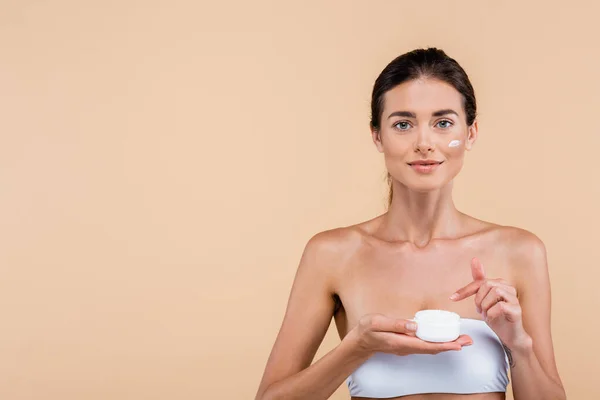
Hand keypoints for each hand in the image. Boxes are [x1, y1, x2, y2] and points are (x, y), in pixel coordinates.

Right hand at [349, 313, 472, 356]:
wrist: (360, 341)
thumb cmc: (367, 330)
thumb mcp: (376, 322)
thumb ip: (395, 323)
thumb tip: (415, 325)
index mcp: (400, 342)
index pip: (426, 345)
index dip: (444, 345)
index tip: (458, 344)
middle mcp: (407, 347)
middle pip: (433, 348)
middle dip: (451, 345)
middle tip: (468, 340)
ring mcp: (407, 347)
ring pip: (431, 347)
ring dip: (447, 344)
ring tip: (462, 339)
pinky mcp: (407, 344)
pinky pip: (426, 345)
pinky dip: (438, 342)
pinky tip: (444, 337)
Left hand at [450, 257, 531, 349]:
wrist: (509, 334)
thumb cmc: (496, 315)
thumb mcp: (483, 298)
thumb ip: (479, 281)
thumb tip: (475, 259)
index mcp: (499, 283)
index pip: (479, 282)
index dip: (465, 290)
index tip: (452, 298)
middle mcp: (508, 287)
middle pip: (487, 285)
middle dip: (478, 299)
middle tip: (480, 310)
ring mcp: (514, 298)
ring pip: (495, 292)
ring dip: (485, 306)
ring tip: (486, 314)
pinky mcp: (517, 309)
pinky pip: (500, 306)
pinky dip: (491, 313)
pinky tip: (493, 318)